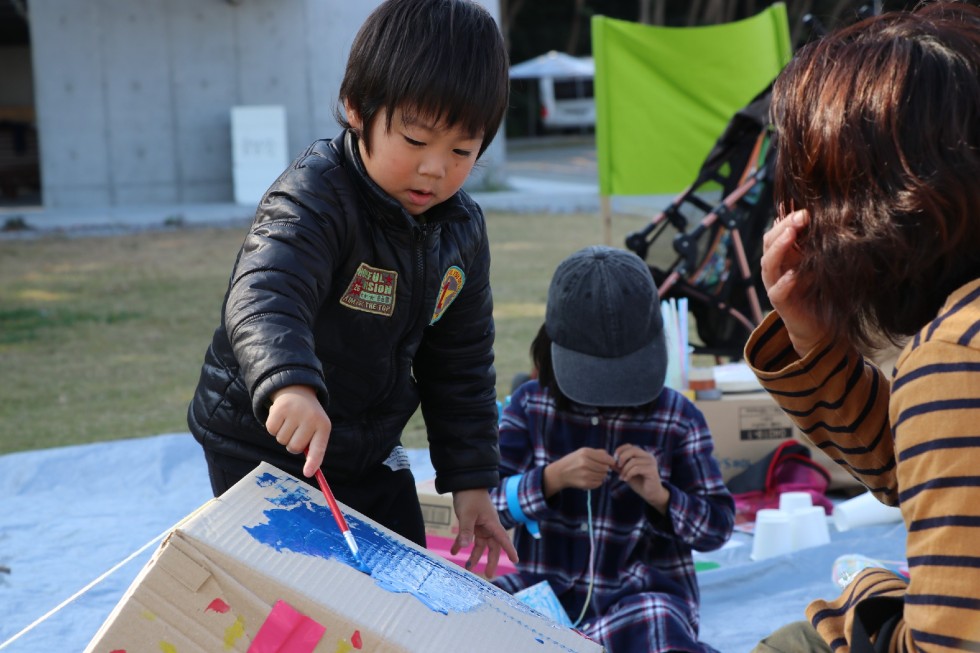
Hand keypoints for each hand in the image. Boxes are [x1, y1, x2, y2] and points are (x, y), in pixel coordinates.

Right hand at [265, 385, 331, 477]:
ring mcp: (295, 413)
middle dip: (292, 444)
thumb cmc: (308, 417)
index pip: (318, 448)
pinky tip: (281, 417)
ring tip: (290, 421)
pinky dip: (273, 427)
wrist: (297, 390)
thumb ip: (312, 447)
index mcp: (323, 426)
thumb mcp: (316, 428)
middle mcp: (311, 419)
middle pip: (294, 448)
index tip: (307, 474)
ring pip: (281, 440)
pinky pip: (271, 430)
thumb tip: (309, 472)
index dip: (313, 462)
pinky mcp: (280, 409)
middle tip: (296, 431)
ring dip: (282, 435)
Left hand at [450, 489, 518, 577]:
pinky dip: (460, 544)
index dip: (509, 550)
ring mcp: (480, 525)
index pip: (503, 539)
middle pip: (492, 546)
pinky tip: (453, 552)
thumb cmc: (470, 496)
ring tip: (467, 567)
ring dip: (474, 555)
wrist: (464, 482)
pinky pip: (467, 537)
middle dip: (490, 560)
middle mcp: (488, 526)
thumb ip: (465, 531)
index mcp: (492, 524)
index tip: (516, 560)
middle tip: (488, 575)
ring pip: (479, 544)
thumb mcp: (467, 515)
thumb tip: (464, 547)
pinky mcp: (471, 523)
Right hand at [543, 447, 615, 497]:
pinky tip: (591, 478)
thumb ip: (598, 452)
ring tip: (593, 472)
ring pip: (603, 476)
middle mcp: (585, 463)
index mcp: (585, 453)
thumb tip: (611, 458)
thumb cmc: (574, 460)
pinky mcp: (585, 484)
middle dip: (605, 468)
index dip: (610, 461)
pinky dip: (597, 481)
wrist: (560, 473)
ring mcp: (585, 474)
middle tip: (599, 467)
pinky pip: (599, 483)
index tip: (610, 462)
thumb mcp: (583, 451)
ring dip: (601, 475)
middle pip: (606, 468)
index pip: (607, 458)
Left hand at [614, 444, 668, 512]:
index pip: (629, 446)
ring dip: (624, 470)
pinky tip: (626, 479)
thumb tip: (609, 461)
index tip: (614, 459)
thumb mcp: (626, 472)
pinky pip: (637, 469)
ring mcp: (651, 463)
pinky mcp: (652, 471)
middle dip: (622, 458)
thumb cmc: (639, 482)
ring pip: (633, 461)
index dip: (620, 450)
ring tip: (621, 477)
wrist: (650, 494)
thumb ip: (619, 466)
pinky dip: (629, 474)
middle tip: (617, 467)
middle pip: (632, 450)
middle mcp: (648, 456)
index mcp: (642, 454)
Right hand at [760, 209, 828, 356]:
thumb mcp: (822, 262)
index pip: (777, 231)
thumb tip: (832, 215)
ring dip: (779, 247)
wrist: (820, 325)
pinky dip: (784, 282)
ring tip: (790, 234)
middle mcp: (776, 268)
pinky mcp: (780, 303)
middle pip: (769, 242)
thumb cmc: (822, 290)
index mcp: (784, 255)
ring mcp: (775, 285)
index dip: (788, 218)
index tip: (807, 210)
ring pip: (768, 263)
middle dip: (783, 227)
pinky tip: (793, 275)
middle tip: (800, 217)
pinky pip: (776, 291)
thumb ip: (818, 244)